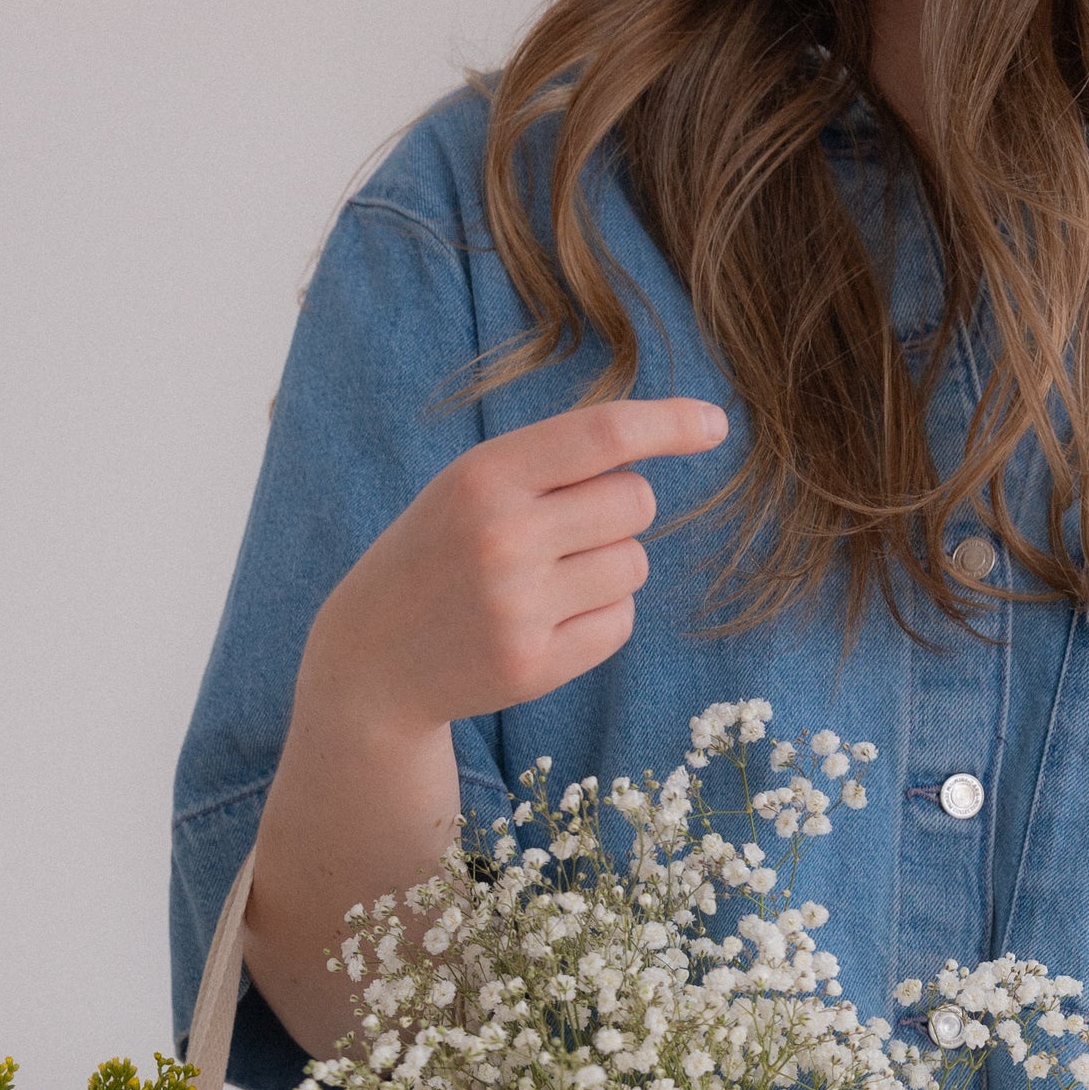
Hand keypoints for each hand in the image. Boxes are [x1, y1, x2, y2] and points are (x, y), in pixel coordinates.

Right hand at [303, 395, 728, 740]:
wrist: (372, 660)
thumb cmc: (439, 555)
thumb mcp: (472, 487)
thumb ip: (553, 463)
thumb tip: (661, 449)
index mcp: (485, 476)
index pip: (604, 434)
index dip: (670, 424)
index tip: (716, 425)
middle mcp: (504, 538)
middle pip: (634, 502)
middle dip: (618, 511)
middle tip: (564, 531)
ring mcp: (520, 608)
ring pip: (634, 564)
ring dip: (610, 567)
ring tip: (547, 581)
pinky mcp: (536, 665)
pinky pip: (621, 622)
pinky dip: (602, 616)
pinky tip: (549, 622)